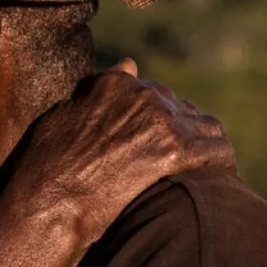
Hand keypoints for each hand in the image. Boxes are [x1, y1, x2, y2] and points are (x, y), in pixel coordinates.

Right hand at [13, 60, 233, 245]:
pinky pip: (217, 150)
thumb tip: (126, 64)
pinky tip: (219, 179)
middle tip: (178, 159)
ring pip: (204, 126)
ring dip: (203, 145)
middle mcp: (142, 95)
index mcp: (114, 84)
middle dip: (181, 129)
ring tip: (203, 169)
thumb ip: (97, 90)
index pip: (150, 90)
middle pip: (179, 107)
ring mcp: (161, 121)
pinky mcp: (176, 151)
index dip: (153, 116)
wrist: (51, 202)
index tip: (153, 137)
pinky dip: (220, 164)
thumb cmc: (46, 167)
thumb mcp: (61, 118)